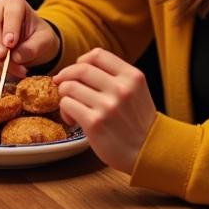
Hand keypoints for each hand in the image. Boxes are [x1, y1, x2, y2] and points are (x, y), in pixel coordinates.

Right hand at [0, 0, 59, 77]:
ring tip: (14, 70)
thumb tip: (16, 57)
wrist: (31, 44)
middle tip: (4, 59)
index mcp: (14, 1)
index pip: (9, 12)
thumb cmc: (39, 37)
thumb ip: (33, 47)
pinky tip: (5, 71)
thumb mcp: (45, 41)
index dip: (9, 28)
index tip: (10, 44)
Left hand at [53, 48, 155, 173]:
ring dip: (64, 94)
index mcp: (132, 76)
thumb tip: (79, 66)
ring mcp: (108, 105)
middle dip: (66, 75)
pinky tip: (72, 119)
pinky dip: (64, 110)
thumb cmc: (137, 122)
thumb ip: (115, 76)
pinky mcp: (95, 123)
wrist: (147, 153)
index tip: (77, 70)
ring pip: (70, 86)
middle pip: (81, 68)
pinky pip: (67, 104)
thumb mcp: (136, 91)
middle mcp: (121, 88)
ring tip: (70, 105)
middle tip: (62, 83)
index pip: (98, 54)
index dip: (82, 60)